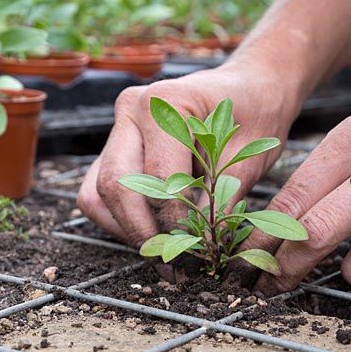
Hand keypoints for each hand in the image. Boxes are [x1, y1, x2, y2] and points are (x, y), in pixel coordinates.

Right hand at [77, 61, 301, 278]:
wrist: (249, 88)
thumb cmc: (255, 115)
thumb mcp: (249, 158)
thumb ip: (223, 200)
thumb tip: (201, 247)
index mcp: (164, 102)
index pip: (157, 178)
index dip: (175, 221)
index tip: (198, 248)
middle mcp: (130, 109)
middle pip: (114, 185)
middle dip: (140, 231)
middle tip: (170, 263)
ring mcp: (117, 125)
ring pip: (96, 192)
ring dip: (123, 227)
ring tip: (160, 248)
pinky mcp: (114, 144)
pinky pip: (97, 190)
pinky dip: (117, 216)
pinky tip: (150, 228)